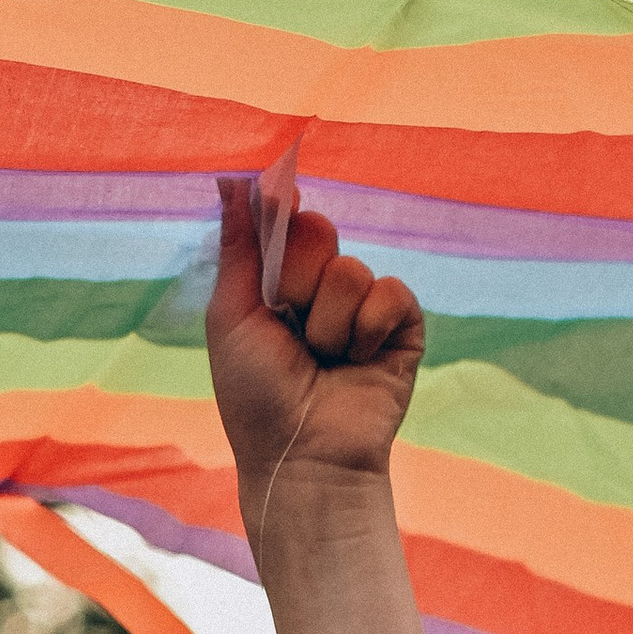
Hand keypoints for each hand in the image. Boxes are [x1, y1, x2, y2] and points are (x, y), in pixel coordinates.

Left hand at [206, 179, 424, 528]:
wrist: (303, 455)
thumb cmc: (256, 398)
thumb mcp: (231, 318)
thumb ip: (239, 248)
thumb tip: (231, 178)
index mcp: (278, 283)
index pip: (285, 221)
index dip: (280, 216)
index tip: (276, 212)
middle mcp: (320, 289)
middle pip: (317, 232)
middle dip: (296, 279)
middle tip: (288, 324)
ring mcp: (362, 307)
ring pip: (350, 270)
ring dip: (327, 323)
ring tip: (322, 360)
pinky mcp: (401, 327)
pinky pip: (390, 292)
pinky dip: (368, 329)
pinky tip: (358, 361)